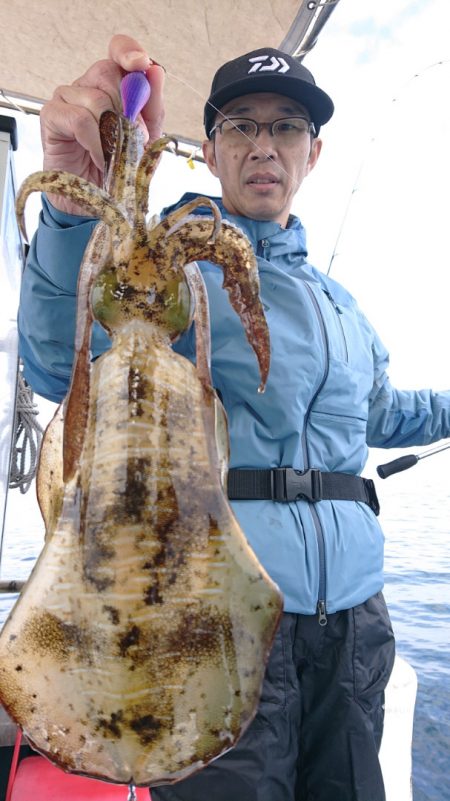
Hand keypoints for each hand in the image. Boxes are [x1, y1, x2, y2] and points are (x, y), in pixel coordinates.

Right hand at [40, 34, 164, 215]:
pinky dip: (95, 142)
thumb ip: (153, 108)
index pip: (118, 50)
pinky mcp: (51, 116)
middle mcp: (88, 85)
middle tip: (137, 139)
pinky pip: (78, 119)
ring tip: (116, 158)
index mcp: (113, 86)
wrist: (97, 202)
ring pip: (95, 98)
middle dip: (128, 108)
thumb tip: (156, 71)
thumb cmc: (121, 169)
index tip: (141, 63)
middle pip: (107, 72)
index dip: (128, 51)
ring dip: (112, 133)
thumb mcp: (148, 141)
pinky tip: (99, 160)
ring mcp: (67, 98)